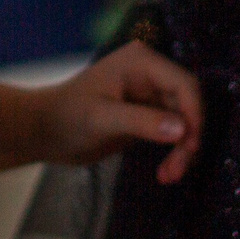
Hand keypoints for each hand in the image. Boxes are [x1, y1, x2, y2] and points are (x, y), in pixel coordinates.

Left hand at [32, 41, 202, 184]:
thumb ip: (142, 122)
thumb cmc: (67, 116)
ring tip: (168, 176)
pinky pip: (173, 132)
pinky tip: (164, 172)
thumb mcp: (102, 118)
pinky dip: (173, 152)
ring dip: (181, 150)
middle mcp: (151, 73)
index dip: (194, 115)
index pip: (184, 84)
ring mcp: (150, 94)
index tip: (190, 147)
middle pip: (188, 104)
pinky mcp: (147, 115)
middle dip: (188, 138)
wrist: (45, 130)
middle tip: (176, 171)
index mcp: (142, 61)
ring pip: (184, 121)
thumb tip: (183, 130)